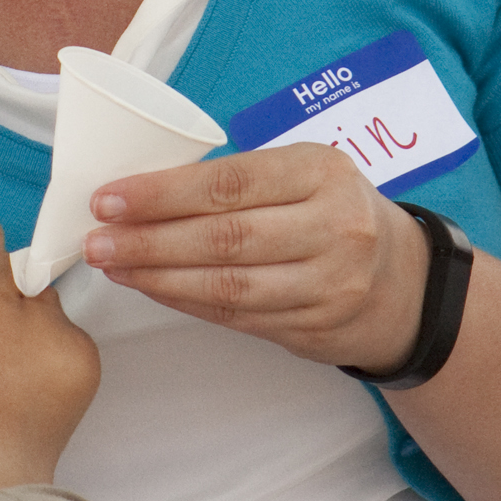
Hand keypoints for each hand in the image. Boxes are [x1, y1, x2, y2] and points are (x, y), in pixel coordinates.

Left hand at [81, 145, 431, 371]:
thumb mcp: (305, 174)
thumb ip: (242, 179)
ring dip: (160, 277)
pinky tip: (154, 288)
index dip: (163, 194)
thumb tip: (145, 190)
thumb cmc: (333, 212)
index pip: (231, 182)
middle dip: (149, 240)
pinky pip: (238, 316)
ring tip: (114, 266)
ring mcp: (330, 284)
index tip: (109, 199)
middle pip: (225, 238)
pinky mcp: (317, 329)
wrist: (404, 283)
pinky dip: (188, 302)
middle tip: (97, 241)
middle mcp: (334, 227)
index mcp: (323, 172)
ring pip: (229, 285)